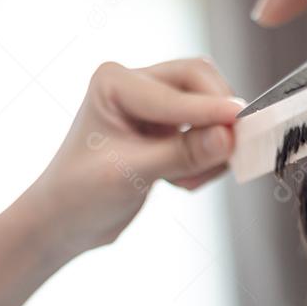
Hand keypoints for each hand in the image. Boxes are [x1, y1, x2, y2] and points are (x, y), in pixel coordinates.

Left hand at [27, 57, 242, 255]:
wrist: (65, 223)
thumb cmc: (80, 194)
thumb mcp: (129, 174)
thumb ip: (181, 154)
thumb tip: (228, 137)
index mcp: (114, 82)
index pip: (176, 89)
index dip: (210, 109)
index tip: (241, 123)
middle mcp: (136, 84)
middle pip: (200, 82)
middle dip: (217, 118)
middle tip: (232, 151)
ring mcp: (154, 106)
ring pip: (209, 107)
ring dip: (212, 144)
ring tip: (186, 180)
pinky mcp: (168, 130)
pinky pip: (208, 133)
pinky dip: (206, 159)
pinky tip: (180, 182)